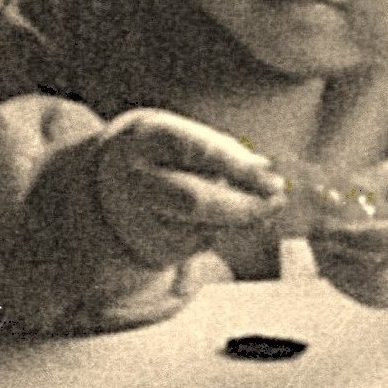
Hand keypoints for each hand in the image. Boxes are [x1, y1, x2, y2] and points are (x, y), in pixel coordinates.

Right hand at [96, 108, 289, 268]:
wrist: (110, 188)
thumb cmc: (164, 155)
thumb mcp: (186, 138)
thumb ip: (224, 150)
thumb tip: (264, 169)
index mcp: (145, 141)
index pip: (192, 150)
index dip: (234, 165)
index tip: (271, 177)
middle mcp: (136, 181)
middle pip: (192, 200)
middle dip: (242, 205)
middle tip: (277, 201)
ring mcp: (140, 219)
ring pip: (203, 227)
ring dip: (238, 218)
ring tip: (256, 204)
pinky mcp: (154, 249)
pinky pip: (202, 244)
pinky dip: (220, 230)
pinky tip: (217, 217)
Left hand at [309, 147, 387, 306]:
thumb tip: (338, 190)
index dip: (361, 232)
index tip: (330, 218)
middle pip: (386, 281)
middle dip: (339, 262)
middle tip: (314, 234)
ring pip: (382, 297)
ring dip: (341, 276)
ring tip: (321, 246)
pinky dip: (355, 283)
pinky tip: (340, 259)